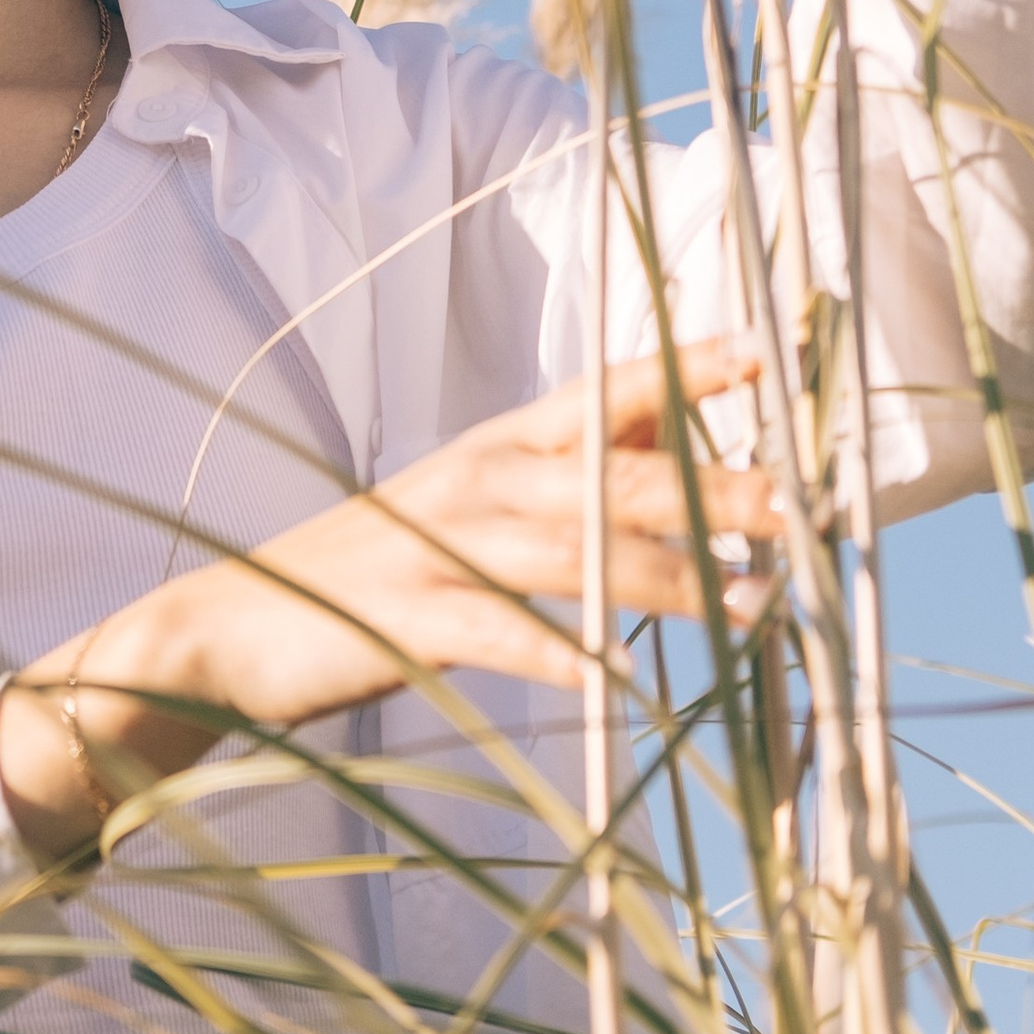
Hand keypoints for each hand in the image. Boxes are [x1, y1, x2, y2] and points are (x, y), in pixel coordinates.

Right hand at [0, 344, 775, 862]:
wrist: (232, 626)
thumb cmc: (375, 569)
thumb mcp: (473, 505)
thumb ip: (566, 477)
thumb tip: (672, 444)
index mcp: (500, 448)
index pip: (609, 391)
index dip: (688, 367)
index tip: (770, 350)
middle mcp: (478, 482)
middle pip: (615, 472)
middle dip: (715, 486)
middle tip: (801, 505)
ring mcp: (440, 549)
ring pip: (576, 551)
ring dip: (673, 577)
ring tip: (757, 601)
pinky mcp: (407, 621)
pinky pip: (501, 636)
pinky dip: (566, 654)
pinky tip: (624, 683)